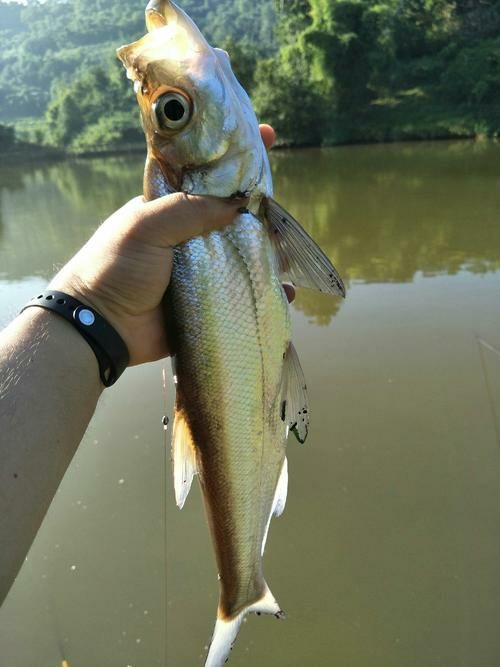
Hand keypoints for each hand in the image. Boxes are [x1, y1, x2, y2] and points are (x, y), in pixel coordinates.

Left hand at [49, 124, 291, 365]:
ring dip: (268, 254)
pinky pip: (244, 295)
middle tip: (282, 212)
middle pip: (236, 217)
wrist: (101, 325)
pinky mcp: (209, 302)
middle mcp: (191, 236)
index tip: (268, 137)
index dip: (238, 158)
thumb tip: (238, 203)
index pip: (211, 177)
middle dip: (262, 211)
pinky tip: (286, 292)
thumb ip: (189, 209)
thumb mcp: (146, 225)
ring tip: (287, 255)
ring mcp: (203, 270)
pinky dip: (267, 293)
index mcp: (173, 209)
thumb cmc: (116, 266)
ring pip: (245, 256)